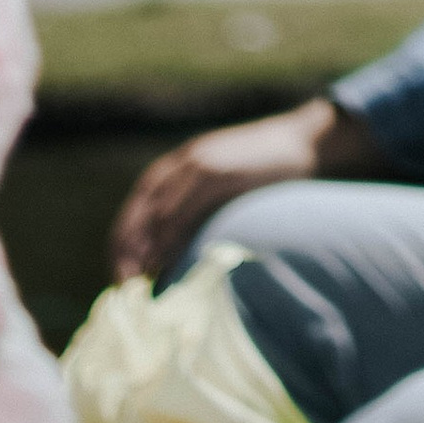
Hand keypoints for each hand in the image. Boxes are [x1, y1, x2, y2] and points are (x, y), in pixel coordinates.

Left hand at [110, 95, 382, 286]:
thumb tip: (171, 256)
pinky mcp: (220, 171)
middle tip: (123, 283)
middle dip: (127, 247)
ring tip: (138, 278)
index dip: (124, 240)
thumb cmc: (264, 172)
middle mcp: (184, 161)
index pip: (138, 205)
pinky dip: (171, 234)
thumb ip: (198, 209)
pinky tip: (164, 258)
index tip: (120, 274)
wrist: (303, 140)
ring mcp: (201, 163)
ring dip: (145, 246)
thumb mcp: (223, 186)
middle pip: (141, 207)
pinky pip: (186, 206)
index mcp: (180, 164)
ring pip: (158, 208)